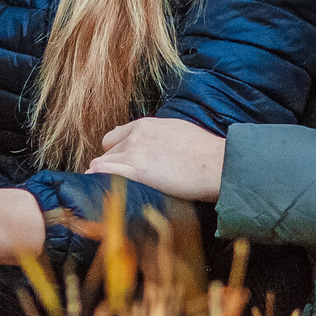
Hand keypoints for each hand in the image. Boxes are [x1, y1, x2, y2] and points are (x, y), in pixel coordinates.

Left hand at [89, 118, 225, 202]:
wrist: (218, 164)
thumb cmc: (205, 152)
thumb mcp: (177, 132)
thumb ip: (158, 136)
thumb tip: (154, 149)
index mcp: (146, 125)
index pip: (115, 136)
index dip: (116, 151)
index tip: (120, 164)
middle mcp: (136, 136)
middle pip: (108, 151)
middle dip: (110, 164)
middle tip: (116, 181)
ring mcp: (134, 152)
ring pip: (102, 164)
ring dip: (103, 176)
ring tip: (103, 190)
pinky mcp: (137, 172)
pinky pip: (105, 174)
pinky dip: (99, 181)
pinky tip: (97, 190)